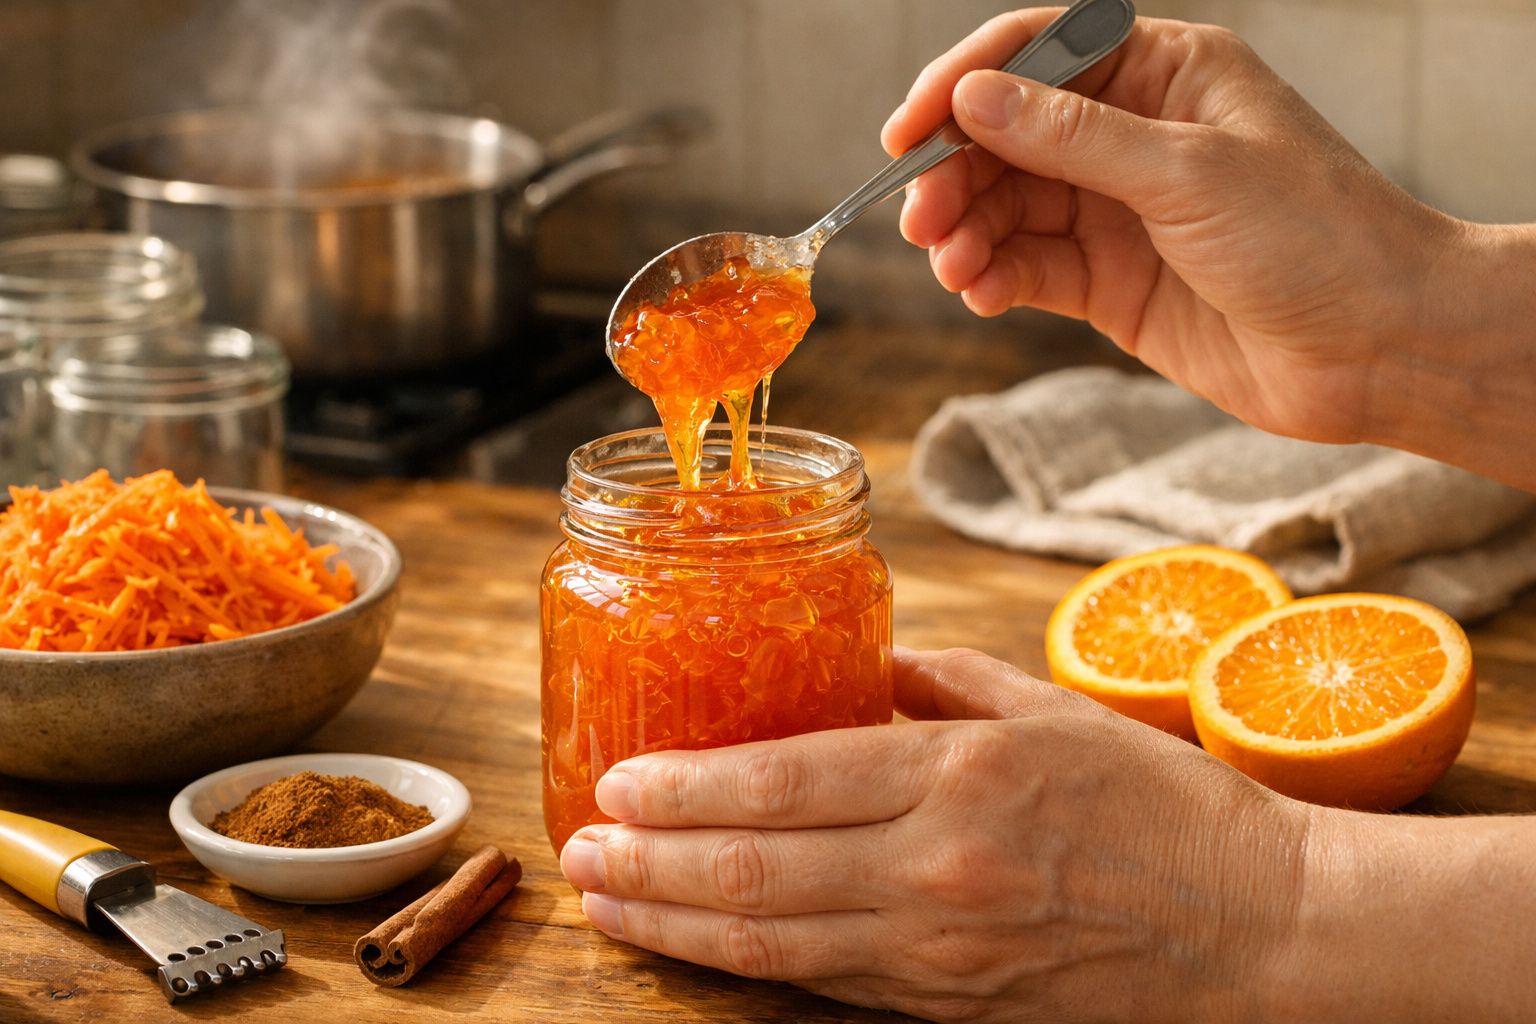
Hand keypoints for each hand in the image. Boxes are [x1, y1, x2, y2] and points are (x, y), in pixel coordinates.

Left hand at [559, 648, 1313, 1023]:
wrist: (1262, 936)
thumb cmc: (1164, 810)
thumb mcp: (1051, 712)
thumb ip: (940, 682)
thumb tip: (854, 672)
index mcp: (962, 777)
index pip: (787, 783)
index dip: (688, 789)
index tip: (621, 782)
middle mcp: (938, 869)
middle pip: (757, 871)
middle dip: (652, 863)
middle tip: (580, 849)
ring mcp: (941, 951)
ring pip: (773, 943)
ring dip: (675, 924)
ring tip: (606, 903)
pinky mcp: (949, 1007)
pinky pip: (826, 984)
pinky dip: (748, 964)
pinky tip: (699, 944)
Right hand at [883, 10, 1485, 450]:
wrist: (1377, 348)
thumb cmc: (1317, 237)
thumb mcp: (1189, 172)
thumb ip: (1074, 139)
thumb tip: (974, 98)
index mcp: (1164, 74)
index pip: (1041, 52)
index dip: (966, 82)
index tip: (909, 128)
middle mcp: (1133, 136)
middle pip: (1009, 135)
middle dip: (956, 172)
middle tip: (921, 215)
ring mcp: (1118, 211)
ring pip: (1010, 206)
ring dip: (966, 231)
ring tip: (949, 265)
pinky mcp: (1110, 282)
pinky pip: (1029, 267)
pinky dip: (993, 277)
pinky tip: (977, 291)